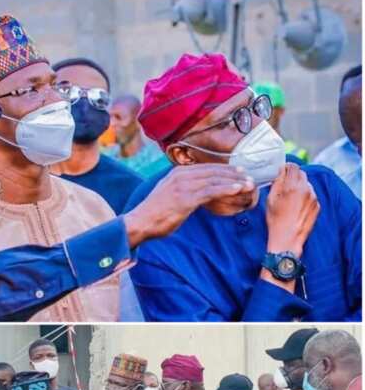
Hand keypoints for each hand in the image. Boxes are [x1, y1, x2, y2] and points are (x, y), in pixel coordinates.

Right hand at [124, 164, 254, 246]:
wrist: (140, 222)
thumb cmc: (155, 212)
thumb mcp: (168, 193)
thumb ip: (183, 188)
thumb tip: (197, 192)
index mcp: (177, 173)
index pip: (206, 167)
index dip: (225, 169)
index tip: (239, 171)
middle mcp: (180, 176)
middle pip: (213, 171)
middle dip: (233, 174)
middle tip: (249, 177)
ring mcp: (182, 186)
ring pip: (214, 180)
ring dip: (234, 181)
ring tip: (248, 184)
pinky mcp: (185, 199)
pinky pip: (210, 192)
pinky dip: (226, 189)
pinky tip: (237, 190)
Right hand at [265, 163, 319, 256]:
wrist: (288, 238)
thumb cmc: (276, 220)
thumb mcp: (270, 199)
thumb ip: (277, 183)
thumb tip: (281, 172)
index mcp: (292, 187)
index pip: (293, 167)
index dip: (286, 167)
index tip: (282, 171)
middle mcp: (306, 190)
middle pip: (301, 174)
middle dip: (293, 176)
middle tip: (284, 185)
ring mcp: (313, 197)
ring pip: (307, 184)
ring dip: (299, 186)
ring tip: (290, 199)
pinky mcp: (317, 205)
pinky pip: (311, 194)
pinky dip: (304, 196)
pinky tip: (296, 206)